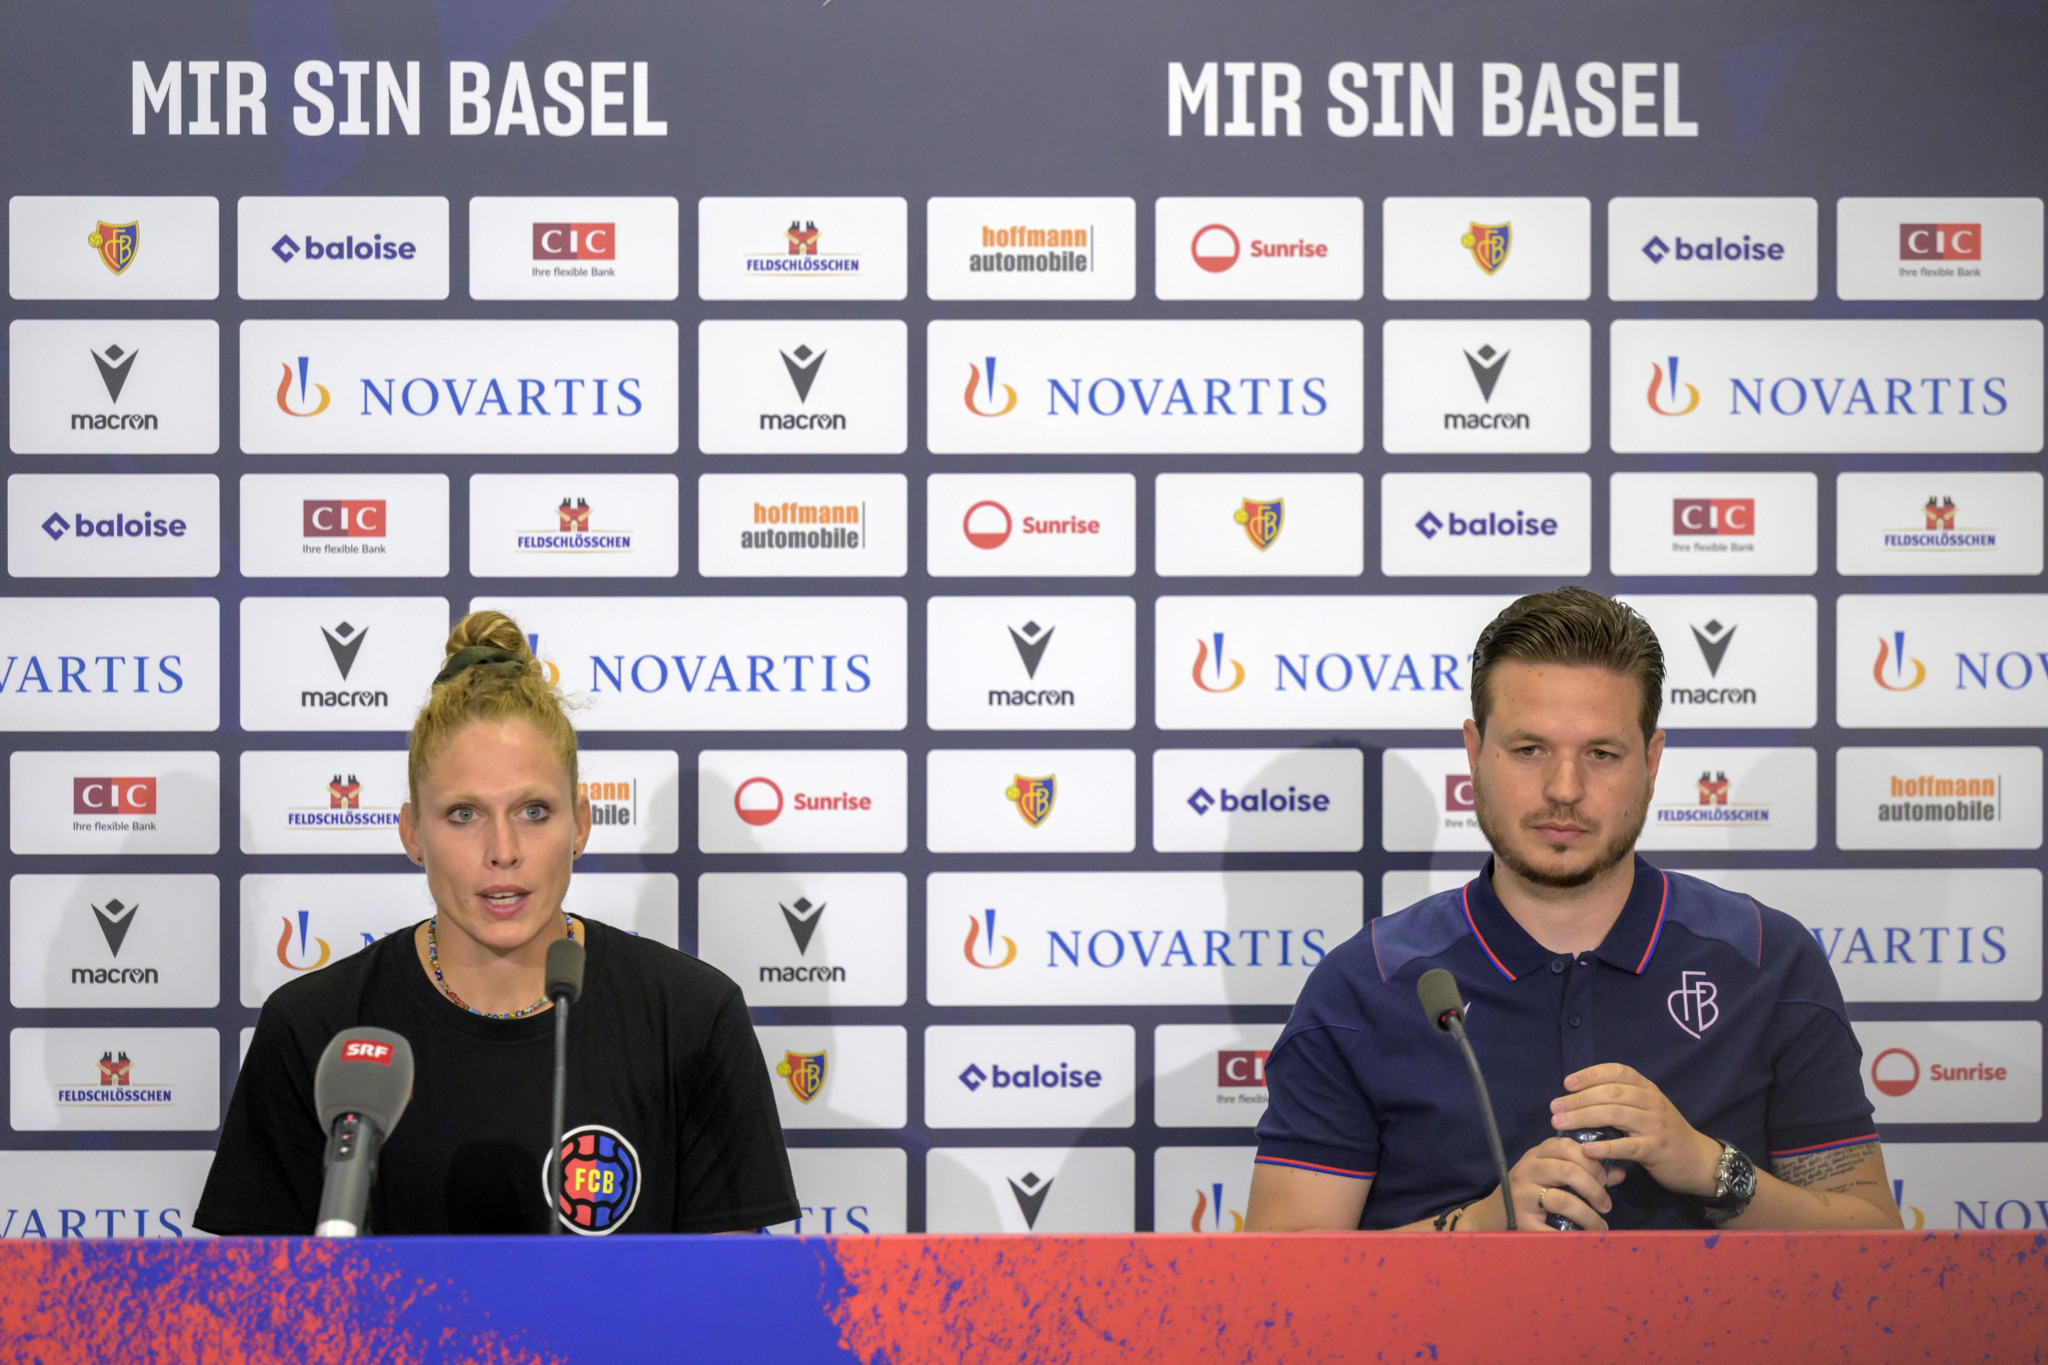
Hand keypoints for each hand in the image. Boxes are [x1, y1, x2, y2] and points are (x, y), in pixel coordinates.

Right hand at [1461, 1135, 1622, 1231]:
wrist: (1493, 1216)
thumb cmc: (1528, 1192)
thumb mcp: (1550, 1175)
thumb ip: (1582, 1171)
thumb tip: (1618, 1173)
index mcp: (1535, 1156)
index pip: (1565, 1145)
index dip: (1590, 1160)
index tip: (1604, 1178)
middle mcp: (1526, 1171)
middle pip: (1567, 1170)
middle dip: (1594, 1189)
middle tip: (1606, 1204)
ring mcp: (1521, 1196)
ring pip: (1563, 1200)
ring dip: (1589, 1215)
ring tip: (1600, 1224)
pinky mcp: (1521, 1221)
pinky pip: (1552, 1229)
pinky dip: (1572, 1236)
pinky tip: (1583, 1238)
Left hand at [1551, 1063, 1722, 1197]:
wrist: (1699, 1161)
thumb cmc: (1665, 1134)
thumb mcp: (1647, 1110)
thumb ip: (1622, 1101)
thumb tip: (1580, 1099)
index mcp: (1647, 1089)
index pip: (1617, 1072)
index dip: (1591, 1074)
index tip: (1567, 1083)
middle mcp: (1652, 1102)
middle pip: (1610, 1093)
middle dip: (1578, 1099)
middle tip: (1554, 1108)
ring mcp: (1655, 1125)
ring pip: (1615, 1114)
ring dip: (1583, 1118)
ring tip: (1560, 1124)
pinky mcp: (1656, 1149)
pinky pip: (1627, 1145)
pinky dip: (1604, 1146)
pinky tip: (1586, 1149)